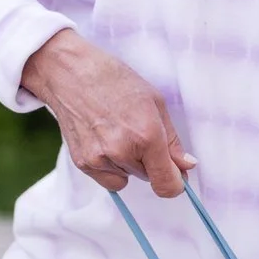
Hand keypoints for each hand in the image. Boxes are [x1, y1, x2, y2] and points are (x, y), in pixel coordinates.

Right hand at [18, 30, 196, 197]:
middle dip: (150, 162)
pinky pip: (109, 179)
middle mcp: (123, 152)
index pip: (167, 184)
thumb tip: (187, 166)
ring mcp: (100, 159)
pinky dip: (111, 166)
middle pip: (149, 178)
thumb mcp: (155, 102)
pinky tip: (103, 139)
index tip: (176, 176)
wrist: (71, 74)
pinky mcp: (83, 163)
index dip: (176, 183)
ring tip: (116, 131)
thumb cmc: (115, 81)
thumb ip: (172, 140)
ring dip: (129, 163)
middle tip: (137, 131)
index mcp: (147, 135)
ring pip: (128, 178)